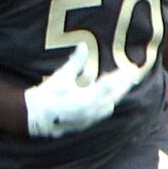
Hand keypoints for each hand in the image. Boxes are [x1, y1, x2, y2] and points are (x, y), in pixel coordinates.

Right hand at [23, 49, 143, 139]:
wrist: (34, 116)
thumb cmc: (47, 95)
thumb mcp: (61, 77)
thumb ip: (75, 62)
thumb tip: (83, 45)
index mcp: (87, 97)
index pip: (110, 84)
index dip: (121, 76)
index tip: (131, 69)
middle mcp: (92, 110)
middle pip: (114, 96)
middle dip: (124, 85)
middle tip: (133, 75)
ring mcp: (89, 118)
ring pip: (110, 106)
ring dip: (117, 95)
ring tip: (123, 86)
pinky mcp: (85, 123)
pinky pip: (103, 113)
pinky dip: (108, 103)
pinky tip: (108, 100)